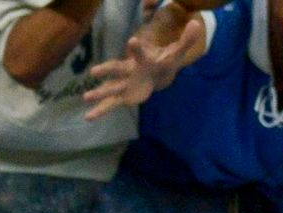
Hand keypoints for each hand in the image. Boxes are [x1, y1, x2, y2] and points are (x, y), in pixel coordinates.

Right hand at [82, 18, 205, 120]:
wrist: (158, 72)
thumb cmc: (165, 60)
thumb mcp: (176, 53)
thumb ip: (185, 41)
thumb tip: (196, 25)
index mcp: (142, 60)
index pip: (140, 53)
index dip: (136, 48)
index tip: (133, 41)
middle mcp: (129, 71)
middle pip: (117, 69)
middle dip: (107, 70)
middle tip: (94, 72)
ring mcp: (124, 84)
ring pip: (110, 88)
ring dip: (99, 93)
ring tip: (86, 97)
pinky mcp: (123, 96)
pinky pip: (110, 104)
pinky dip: (100, 111)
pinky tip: (88, 117)